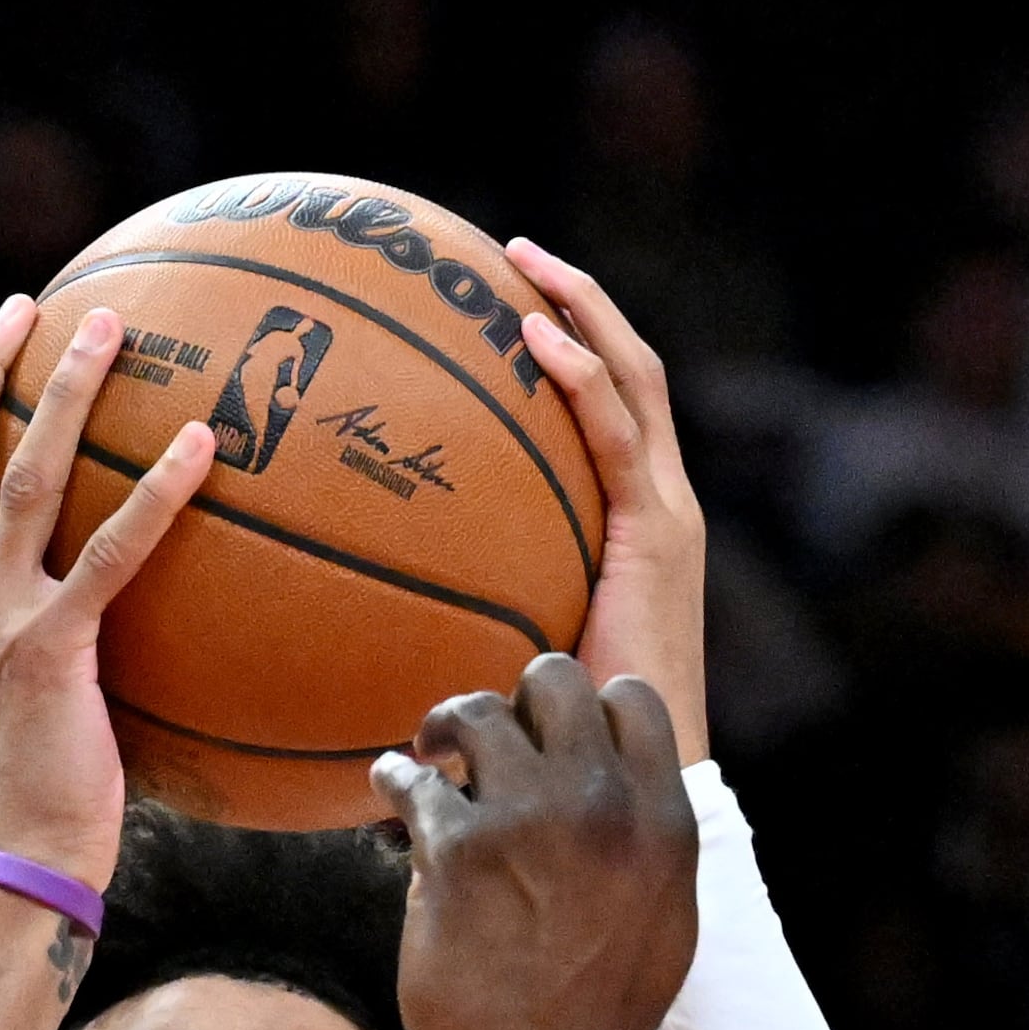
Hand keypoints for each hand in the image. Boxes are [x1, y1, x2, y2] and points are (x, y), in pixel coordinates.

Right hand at [0, 297, 214, 887]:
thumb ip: (42, 652)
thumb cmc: (31, 808)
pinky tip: (200, 444)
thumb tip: (108, 629)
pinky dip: (155, 492)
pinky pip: (110, 553)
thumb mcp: (20, 712)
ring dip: (66, 390)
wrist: (11, 868)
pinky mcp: (51, 649)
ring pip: (27, 474)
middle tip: (35, 304)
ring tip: (113, 327)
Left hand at [376, 654, 700, 1029]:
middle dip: (516, 701)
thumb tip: (625, 789)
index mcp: (662, 819)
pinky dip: (394, 776)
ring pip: (477, 711)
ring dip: (447, 726)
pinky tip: (389, 783)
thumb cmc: (599, 1019)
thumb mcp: (663, 922)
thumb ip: (649, 844)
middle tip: (488, 740)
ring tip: (429, 753)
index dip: (586, 708)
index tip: (555, 737)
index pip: (631, 699)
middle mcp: (601, 803)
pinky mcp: (455, 850)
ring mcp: (526, 820)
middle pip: (554, 681)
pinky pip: (412, 778)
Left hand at [507, 241, 707, 764]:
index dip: (572, 347)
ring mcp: (667, 515)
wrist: (635, 776)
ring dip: (583, 312)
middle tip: (514, 253)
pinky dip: (580, 375)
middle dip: (580, 302)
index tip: (507, 303)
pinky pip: (615, 433)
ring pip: (634, 381)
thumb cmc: (565, 734)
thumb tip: (361, 602)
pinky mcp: (659, 532)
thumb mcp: (508, 647)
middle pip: (631, 372)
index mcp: (638, 524)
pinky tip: (533, 337)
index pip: (612, 410)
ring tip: (525, 264)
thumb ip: (464, 609)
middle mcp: (661, 505)